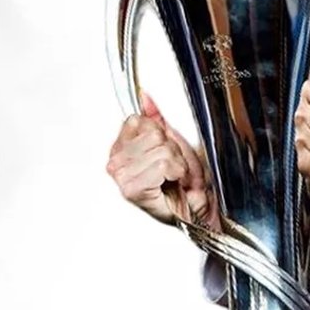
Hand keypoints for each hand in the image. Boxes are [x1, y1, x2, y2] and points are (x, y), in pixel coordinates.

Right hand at [105, 92, 218, 231]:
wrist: (194, 213)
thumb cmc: (182, 184)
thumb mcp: (171, 142)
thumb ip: (156, 118)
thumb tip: (145, 96)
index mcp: (119, 149)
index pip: (138, 121)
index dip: (160, 134)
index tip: (165, 152)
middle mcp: (115, 162)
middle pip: (152, 134)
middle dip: (171, 149)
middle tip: (173, 169)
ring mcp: (121, 176)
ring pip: (159, 149)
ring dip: (176, 163)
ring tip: (174, 177)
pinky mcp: (131, 189)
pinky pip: (162, 163)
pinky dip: (176, 173)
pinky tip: (172, 184)